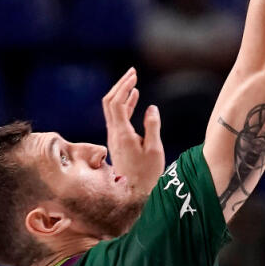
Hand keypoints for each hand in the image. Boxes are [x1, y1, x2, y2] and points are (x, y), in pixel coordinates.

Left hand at [102, 67, 164, 195]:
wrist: (134, 193)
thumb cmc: (147, 174)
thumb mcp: (154, 150)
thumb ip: (152, 127)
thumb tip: (151, 107)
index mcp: (122, 133)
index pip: (116, 103)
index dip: (124, 86)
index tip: (135, 75)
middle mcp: (114, 133)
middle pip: (110, 102)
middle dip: (120, 85)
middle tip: (133, 71)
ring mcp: (114, 137)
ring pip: (113, 109)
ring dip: (122, 92)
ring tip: (134, 79)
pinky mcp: (118, 140)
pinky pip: (118, 116)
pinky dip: (126, 103)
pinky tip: (135, 97)